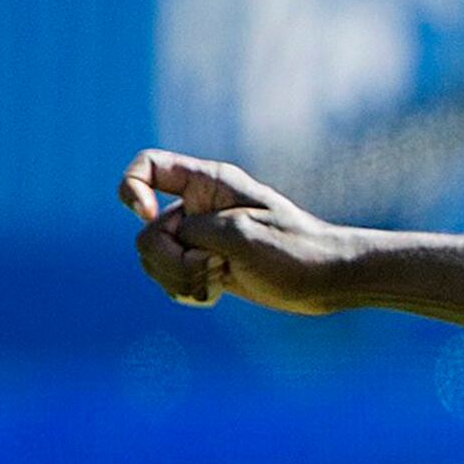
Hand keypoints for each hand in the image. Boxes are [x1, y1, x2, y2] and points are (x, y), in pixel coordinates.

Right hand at [119, 151, 359, 314]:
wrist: (330, 281)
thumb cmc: (296, 251)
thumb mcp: (241, 235)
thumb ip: (193, 232)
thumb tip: (159, 237)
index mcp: (209, 184)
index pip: (148, 167)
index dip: (132, 190)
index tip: (151, 217)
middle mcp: (199, 208)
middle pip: (147, 233)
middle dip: (172, 259)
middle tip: (216, 265)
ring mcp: (200, 240)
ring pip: (153, 261)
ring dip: (178, 280)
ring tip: (220, 280)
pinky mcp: (205, 267)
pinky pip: (170, 281)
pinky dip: (186, 292)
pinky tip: (217, 295)